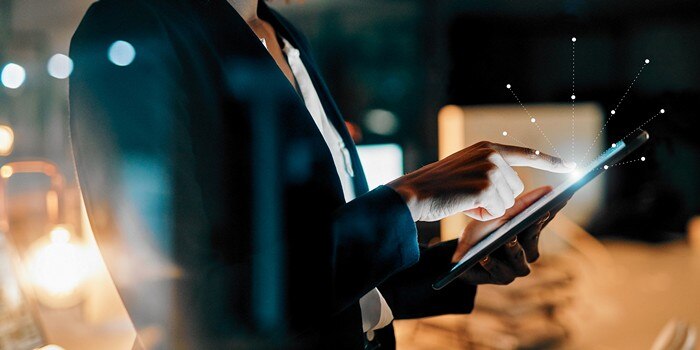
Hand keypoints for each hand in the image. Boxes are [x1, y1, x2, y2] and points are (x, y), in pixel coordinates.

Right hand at [388, 141, 573, 221]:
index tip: (570, 166)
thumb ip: (490, 174)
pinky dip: (482, 215)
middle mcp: (492, 154)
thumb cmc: (437, 188)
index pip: (525, 153)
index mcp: (487, 147)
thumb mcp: (466, 172)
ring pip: (508, 203)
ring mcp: (491, 170)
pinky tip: (463, 206)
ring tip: (463, 200)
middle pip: (516, 189)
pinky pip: (497, 211)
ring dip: (488, 208)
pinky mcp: (487, 186)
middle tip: (468, 196)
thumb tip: (519, 193)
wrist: (413, 193)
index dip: (549, 162)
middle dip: (497, 199)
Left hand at [451, 186, 567, 284]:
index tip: (560, 198)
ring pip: (519, 257)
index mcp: (529, 233)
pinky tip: (484, 257)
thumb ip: (523, 204)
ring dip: (513, 247)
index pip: (544, 219)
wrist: (461, 255)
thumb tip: (549, 189)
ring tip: (509, 238)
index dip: (553, 209)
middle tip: (536, 215)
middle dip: (534, 227)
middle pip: (533, 239)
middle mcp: (528, 252)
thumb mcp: (498, 215)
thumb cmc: (482, 232)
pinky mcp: (502, 278)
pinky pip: (498, 271)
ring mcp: (516, 267)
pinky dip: (491, 263)